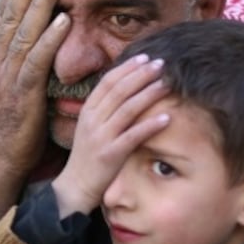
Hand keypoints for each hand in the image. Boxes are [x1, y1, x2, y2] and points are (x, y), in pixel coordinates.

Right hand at [0, 0, 70, 230]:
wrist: (3, 158)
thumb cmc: (19, 120)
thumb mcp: (22, 81)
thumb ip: (30, 56)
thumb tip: (44, 32)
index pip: (8, 11)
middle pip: (11, 13)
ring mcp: (8, 77)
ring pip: (24, 32)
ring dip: (38, 3)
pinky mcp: (23, 95)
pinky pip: (36, 62)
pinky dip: (50, 40)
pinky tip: (64, 21)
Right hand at [51, 55, 169, 216]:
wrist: (76, 186)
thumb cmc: (88, 156)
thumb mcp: (91, 127)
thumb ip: (104, 109)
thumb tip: (125, 88)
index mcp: (88, 110)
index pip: (107, 82)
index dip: (127, 68)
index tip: (144, 58)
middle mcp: (93, 120)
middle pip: (119, 90)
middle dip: (141, 75)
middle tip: (160, 64)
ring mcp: (101, 136)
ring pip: (127, 109)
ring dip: (148, 94)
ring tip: (167, 84)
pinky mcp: (110, 154)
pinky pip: (133, 136)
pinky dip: (150, 125)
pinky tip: (167, 117)